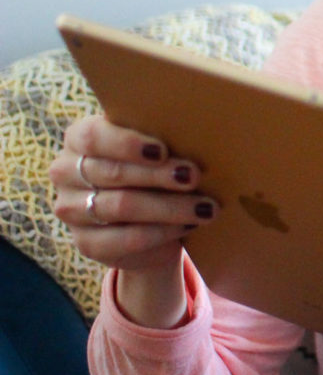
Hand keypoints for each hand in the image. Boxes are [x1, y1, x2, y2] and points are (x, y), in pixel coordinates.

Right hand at [49, 114, 219, 324]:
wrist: (148, 218)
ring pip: (122, 207)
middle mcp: (65, 172)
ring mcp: (71, 210)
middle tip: (194, 176)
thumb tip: (199, 132)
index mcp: (79, 138)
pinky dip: (163, 232)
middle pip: (113, 173)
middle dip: (159, 176)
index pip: (94, 137)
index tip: (163, 150)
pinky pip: (127, 239)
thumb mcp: (156, 148)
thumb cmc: (155, 167)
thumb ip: (163, 138)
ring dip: (169, 207)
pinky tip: (188, 226)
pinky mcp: (86, 243)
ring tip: (205, 207)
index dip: (128, 144)